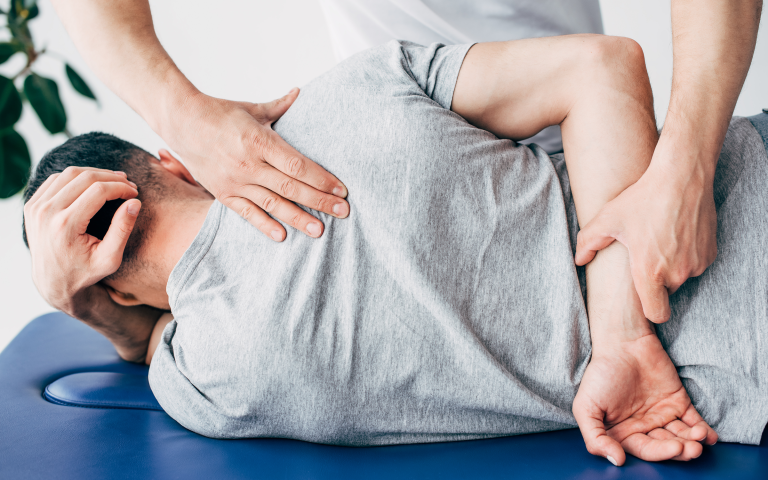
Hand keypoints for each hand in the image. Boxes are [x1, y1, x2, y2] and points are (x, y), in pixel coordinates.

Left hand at [24, 166, 139, 315]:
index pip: (98, 191)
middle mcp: (46, 213)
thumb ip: (123, 229)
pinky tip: (92, 185)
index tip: (135, 193)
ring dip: (95, 173)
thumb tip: (135, 202)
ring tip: (114, 181)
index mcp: (66, 226)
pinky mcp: (32, 205)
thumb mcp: (110, 259)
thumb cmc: (85, 272)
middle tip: (129, 185)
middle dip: (112, 178)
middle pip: (85, 177)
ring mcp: (36, 207)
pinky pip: (56, 179)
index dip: (121, 188)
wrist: (52, 281)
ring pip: (70, 173)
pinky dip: (77, 177)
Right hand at [167, 88, 348, 240]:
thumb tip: (300, 92)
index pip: (298, 165)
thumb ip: (280, 106)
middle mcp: (248, 164)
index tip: (342, 189)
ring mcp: (235, 181)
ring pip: (273, 205)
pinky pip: (247, 213)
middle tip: (343, 212)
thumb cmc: (219, 112)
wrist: (179, 121)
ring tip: (319, 230)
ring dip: (298, 218)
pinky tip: (282, 236)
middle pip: (291, 188)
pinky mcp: (223, 193)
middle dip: (320, 201)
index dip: (322, 179)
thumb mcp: (252, 108)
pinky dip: (264, 226)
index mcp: (259, 141)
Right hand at [573, 333, 717, 465]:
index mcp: (622, 432)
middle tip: (691, 448)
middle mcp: (644, 427)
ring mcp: (662, 415)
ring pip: (681, 436)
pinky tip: (709, 436)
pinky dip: (704, 430)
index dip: (659, 453)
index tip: (673, 448)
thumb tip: (617, 460)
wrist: (622, 343)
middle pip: (665, 446)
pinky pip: (693, 421)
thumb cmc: (600, 374)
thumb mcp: (585, 407)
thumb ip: (595, 438)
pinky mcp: (678, 402)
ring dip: (693, 441)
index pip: (644, 450)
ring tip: (699, 438)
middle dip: (680, 450)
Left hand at [574, 155, 716, 322]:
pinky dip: (687, 257)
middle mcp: (678, 273)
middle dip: (656, 281)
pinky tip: (676, 235)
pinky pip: (696, 264)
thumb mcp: (608, 218)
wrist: (682, 177)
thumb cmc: (642, 198)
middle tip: (645, 256)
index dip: (649, 310)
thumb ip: (589, 242)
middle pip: (666, 293)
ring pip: (682, 278)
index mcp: (650, 272)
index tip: (642, 296)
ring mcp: (697, 264)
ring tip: (659, 241)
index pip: (656, 314)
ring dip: (672, 268)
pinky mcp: (711, 253)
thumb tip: (578, 260)